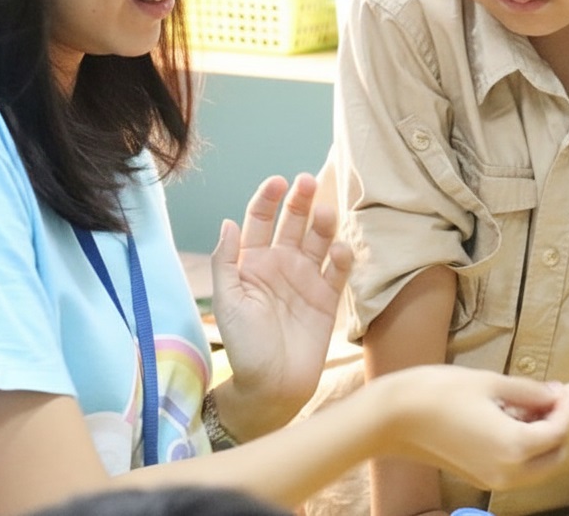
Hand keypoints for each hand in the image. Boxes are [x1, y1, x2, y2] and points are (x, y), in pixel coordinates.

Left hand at [210, 173, 351, 432]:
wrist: (271, 387)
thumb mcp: (227, 300)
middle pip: (292, 223)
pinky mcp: (327, 298)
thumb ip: (226, 261)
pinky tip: (339, 250)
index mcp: (252, 262)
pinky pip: (338, 270)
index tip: (278, 183)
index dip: (268, 199)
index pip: (259, 220)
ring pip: (318, 241)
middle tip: (308, 182)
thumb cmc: (243, 344)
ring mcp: (305, 280)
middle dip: (300, 201)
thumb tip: (228, 222)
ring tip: (325, 213)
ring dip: (323, 224)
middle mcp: (280, 265)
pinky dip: (342, 257)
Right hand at [374, 366, 568, 492]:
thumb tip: (553, 394)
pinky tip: (504, 419)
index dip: (566, 406)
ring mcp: (493, 479)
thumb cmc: (438, 393)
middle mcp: (510, 471)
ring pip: (537, 466)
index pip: (560, 430)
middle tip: (547, 397)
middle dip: (558, 427)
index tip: (564, 387)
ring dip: (541, 439)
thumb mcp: (488, 382)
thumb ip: (528, 391)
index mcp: (516, 446)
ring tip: (523, 405)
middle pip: (555, 455)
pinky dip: (521, 448)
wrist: (392, 417)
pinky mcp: (478, 477)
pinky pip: (516, 468)